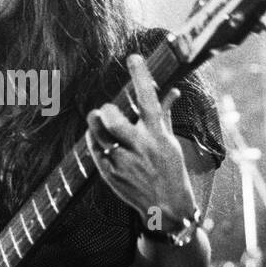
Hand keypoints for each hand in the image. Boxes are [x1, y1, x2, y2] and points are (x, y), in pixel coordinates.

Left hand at [87, 54, 195, 225]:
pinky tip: (97, 138)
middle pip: (115, 120)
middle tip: (106, 110)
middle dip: (108, 111)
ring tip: (96, 118)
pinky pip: (95, 151)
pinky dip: (93, 141)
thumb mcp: (170, 142)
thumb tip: (172, 91)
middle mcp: (141, 147)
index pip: (149, 100)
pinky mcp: (111, 175)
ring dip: (95, 123)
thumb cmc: (170, 170)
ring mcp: (124, 162)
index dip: (141, 77)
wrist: (168, 209)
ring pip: (99, 134)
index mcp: (158, 135)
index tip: (134, 57)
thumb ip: (165, 114)